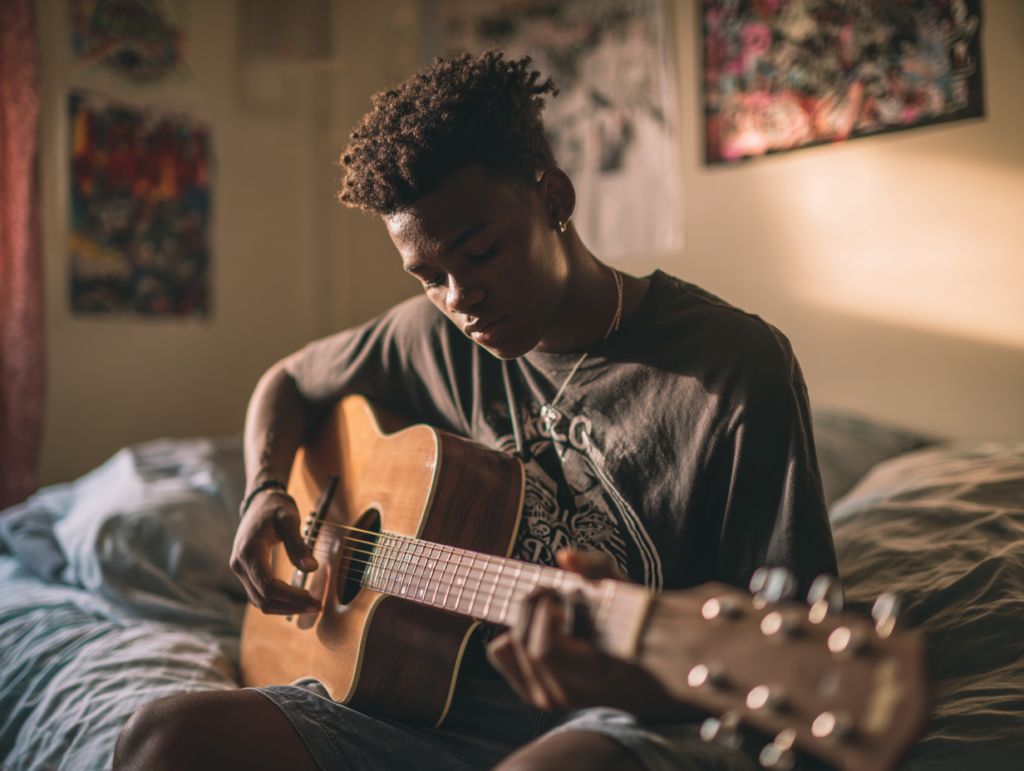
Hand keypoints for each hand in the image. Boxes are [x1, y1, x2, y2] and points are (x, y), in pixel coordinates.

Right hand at [230, 490, 320, 614]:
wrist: (259, 501)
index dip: (291, 598)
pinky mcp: (246, 572)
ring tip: (310, 606)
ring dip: (284, 608)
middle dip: (291, 607)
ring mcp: (240, 570)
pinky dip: (278, 601)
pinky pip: (259, 594)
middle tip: (317, 607)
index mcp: (248, 552)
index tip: (314, 599)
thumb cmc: (274, 507)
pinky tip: (297, 600)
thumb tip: (312, 568)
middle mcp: (239, 565)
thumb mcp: (289, 519)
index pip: (268, 586)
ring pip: (259, 601)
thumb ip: (298, 545)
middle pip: (263, 599)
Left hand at [487, 549, 697, 718]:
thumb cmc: (631, 627)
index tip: (558, 596)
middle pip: (523, 640)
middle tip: (555, 593)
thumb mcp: (623, 592)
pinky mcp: (531, 693)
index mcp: (593, 676)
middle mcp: (565, 693)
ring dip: (526, 617)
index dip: (544, 615)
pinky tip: (540, 628)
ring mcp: (546, 697)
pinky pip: (500, 652)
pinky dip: (513, 632)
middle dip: (534, 606)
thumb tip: (566, 555)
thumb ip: (597, 569)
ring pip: (509, 644)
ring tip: (554, 612)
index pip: (544, 650)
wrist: (638, 674)